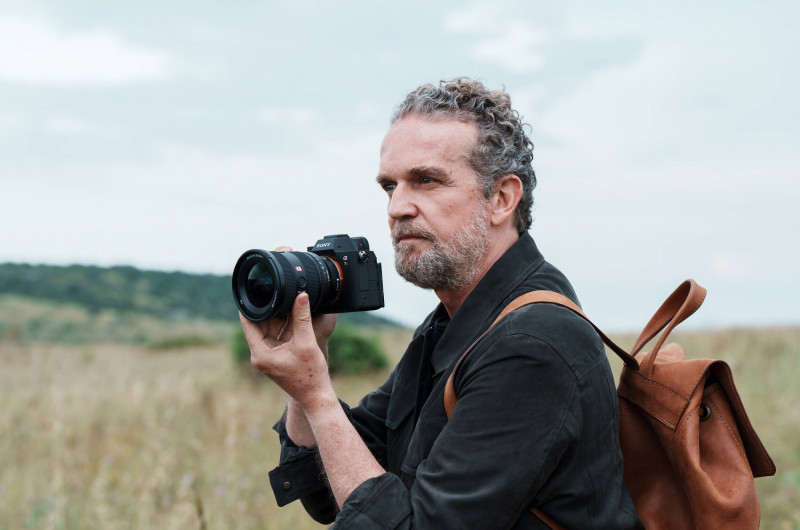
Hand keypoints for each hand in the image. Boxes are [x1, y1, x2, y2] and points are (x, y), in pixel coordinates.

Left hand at [240, 246, 337, 409]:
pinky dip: (284, 324)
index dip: (250, 305)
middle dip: (267, 308)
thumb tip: (301, 295)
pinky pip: (277, 334)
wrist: (316, 396)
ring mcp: (269, 356)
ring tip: (286, 298)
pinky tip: (293, 312)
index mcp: (260, 353)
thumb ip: (302, 318)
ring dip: (277, 315)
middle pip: (259, 324)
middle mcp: (260, 354)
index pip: (248, 323)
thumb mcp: (306, 342)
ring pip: (269, 328)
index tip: (252, 289)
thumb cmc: (310, 375)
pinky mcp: (278, 356)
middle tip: (274, 288)